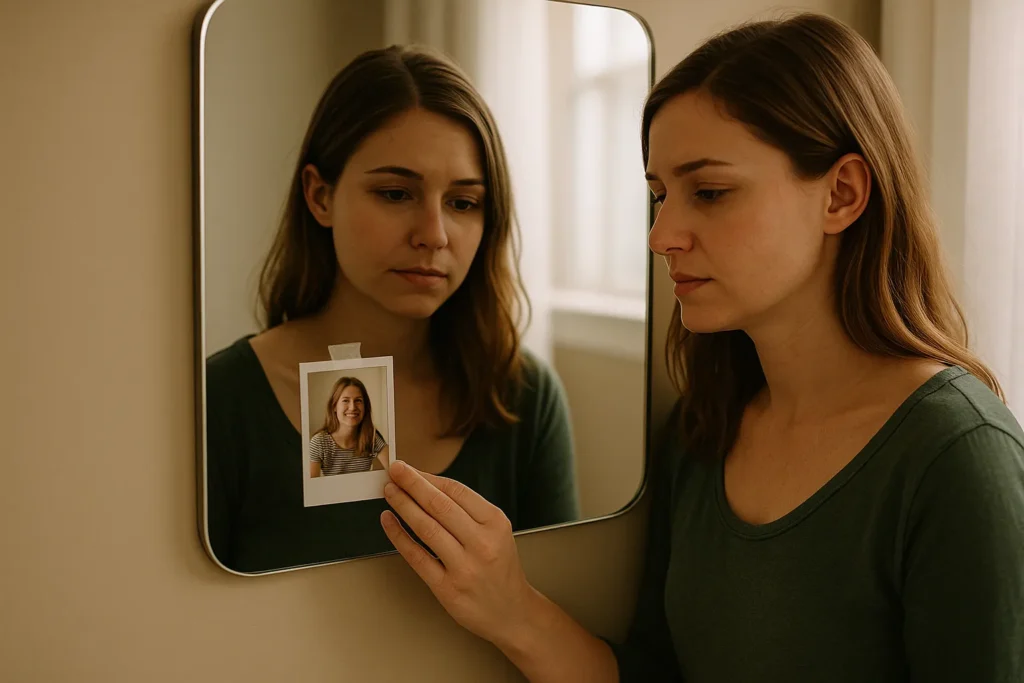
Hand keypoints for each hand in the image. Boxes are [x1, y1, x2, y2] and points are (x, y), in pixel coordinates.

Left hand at [380, 460, 536, 648]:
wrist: (511, 611)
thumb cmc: (500, 568)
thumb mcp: (497, 531)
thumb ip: (468, 511)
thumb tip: (429, 486)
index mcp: (495, 523)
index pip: (456, 491)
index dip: (428, 477)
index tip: (411, 469)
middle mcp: (481, 543)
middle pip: (439, 505)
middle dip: (412, 484)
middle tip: (395, 471)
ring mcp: (464, 567)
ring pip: (426, 528)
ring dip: (403, 505)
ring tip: (390, 492)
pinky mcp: (447, 588)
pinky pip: (417, 557)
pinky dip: (399, 536)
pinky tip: (389, 521)